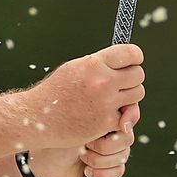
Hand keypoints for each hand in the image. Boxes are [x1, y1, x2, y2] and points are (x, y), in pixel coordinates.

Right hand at [16, 45, 143, 148]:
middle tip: (120, 85)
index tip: (131, 63)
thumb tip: (124, 61)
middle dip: (132, 80)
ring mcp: (105, 103)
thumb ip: (99, 64)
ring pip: (137, 95)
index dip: (135, 58)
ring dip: (129, 98)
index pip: (131, 53)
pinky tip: (105, 116)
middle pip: (138, 75)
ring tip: (113, 99)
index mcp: (94, 64)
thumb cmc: (56, 92)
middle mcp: (102, 81)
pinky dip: (119, 117)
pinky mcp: (106, 123)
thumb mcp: (75, 69)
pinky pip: (127, 116)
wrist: (38, 118)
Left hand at [28, 104, 140, 176]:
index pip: (129, 115)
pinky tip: (87, 171)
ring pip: (123, 156)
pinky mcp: (108, 169)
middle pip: (127, 138)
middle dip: (105, 145)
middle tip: (86, 144)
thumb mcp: (78, 122)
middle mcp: (111, 132)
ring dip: (99, 160)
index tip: (119, 126)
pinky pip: (118, 171)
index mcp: (105, 115)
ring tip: (82, 157)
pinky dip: (102, 173)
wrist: (43, 162)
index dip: (127, 119)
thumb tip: (126, 124)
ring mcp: (111, 151)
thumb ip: (101, 115)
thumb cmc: (56, 135)